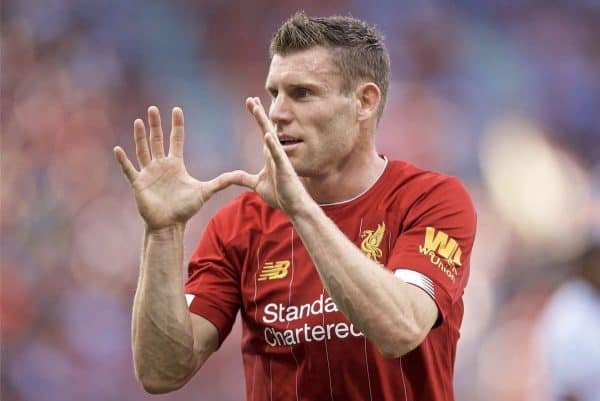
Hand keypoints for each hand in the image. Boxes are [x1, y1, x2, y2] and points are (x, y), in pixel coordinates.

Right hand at [114, 106, 240, 229]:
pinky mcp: (138, 183)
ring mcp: (148, 173)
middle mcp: (161, 165)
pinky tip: (118, 149)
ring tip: (139, 121)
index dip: (177, 125)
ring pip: (143, 150)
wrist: (169, 225)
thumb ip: (221, 182)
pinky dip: (124, 160)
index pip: (176, 139)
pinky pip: (129, 169)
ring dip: (140, 136)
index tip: (177, 109)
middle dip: (156, 124)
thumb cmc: (185, 209)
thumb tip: (241, 176)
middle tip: (153, 108)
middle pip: (157, 140)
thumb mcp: (205, 192)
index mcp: (175, 164)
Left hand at [232, 97, 309, 214]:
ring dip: (264, 123)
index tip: (251, 103)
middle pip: (266, 129)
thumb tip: (231, 176)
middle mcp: (276, 154)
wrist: (293, 207)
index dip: (257, 117)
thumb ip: (244, 178)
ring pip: (271, 137)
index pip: (263, 131)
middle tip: (251, 99)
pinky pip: (278, 155)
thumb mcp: (257, 185)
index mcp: (270, 155)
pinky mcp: (285, 169)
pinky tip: (268, 135)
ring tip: (257, 109)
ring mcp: (281, 160)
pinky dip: (273, 145)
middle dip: (259, 114)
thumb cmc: (280, 195)